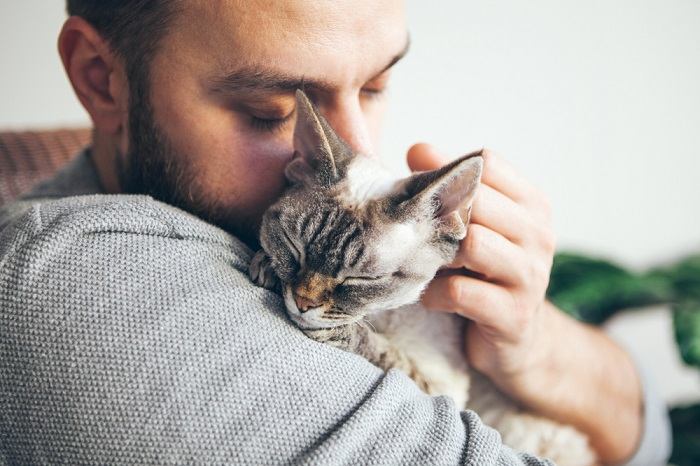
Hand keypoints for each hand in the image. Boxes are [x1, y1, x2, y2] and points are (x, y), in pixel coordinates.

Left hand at [407, 143, 642, 463]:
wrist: (521, 342)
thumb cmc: (488, 274)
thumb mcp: (478, 226)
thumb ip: (453, 188)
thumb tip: (417, 149)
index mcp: (533, 205)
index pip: (488, 163)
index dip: (448, 169)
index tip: (421, 184)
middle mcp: (539, 235)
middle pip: (477, 201)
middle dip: (440, 214)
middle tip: (417, 231)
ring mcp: (530, 276)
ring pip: (472, 243)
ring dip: (437, 254)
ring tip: (427, 264)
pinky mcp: (513, 315)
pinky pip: (461, 291)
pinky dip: (435, 293)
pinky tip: (433, 296)